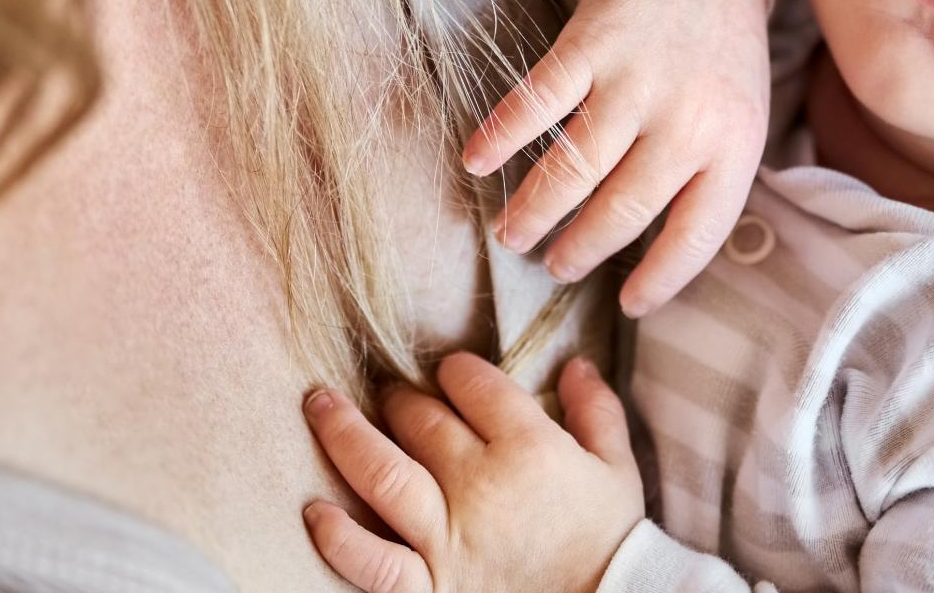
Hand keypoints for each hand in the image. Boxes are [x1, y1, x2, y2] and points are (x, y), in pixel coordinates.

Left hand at [302, 354, 644, 592]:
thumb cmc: (610, 540)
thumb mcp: (617, 468)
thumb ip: (597, 411)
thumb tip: (576, 364)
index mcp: (530, 449)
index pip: (473, 385)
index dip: (455, 369)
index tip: (448, 371)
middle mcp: (482, 486)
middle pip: (421, 420)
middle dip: (400, 398)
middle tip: (391, 393)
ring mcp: (448, 540)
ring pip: (383, 474)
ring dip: (343, 433)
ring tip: (319, 405)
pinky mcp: (431, 588)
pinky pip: (375, 563)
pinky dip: (342, 539)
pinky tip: (316, 512)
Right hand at [464, 0, 770, 315]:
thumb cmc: (715, 61)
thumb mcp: (738, 123)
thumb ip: (709, 183)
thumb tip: (661, 267)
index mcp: (735, 146)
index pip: (697, 234)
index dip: (661, 279)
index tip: (629, 305)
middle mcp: (688, 118)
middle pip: (624, 209)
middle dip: (581, 249)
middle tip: (555, 268)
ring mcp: (638, 78)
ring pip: (575, 167)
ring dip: (534, 209)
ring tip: (511, 234)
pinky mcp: (593, 41)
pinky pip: (538, 101)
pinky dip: (501, 135)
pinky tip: (476, 161)